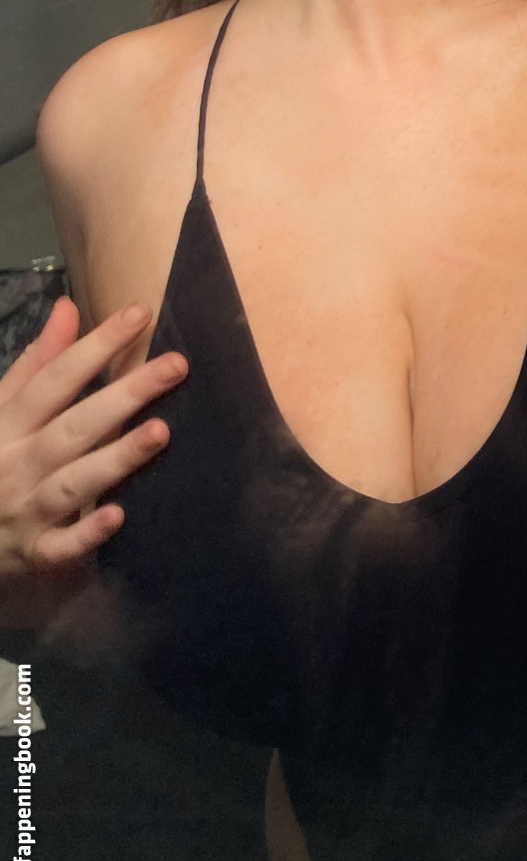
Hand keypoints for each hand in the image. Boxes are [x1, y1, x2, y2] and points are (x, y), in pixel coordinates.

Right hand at [0, 297, 185, 620]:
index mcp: (8, 425)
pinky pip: (61, 547)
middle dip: (124, 395)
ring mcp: (27, 511)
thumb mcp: (2, 411)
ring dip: (117, 458)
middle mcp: (18, 464)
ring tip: (161, 432)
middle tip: (176, 366)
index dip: (95, 345)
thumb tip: (67, 306)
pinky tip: (118, 516)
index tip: (141, 313)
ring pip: (75, 483)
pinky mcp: (35, 554)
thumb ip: (36, 364)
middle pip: (74, 427)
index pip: (54, 380)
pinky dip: (86, 534)